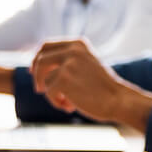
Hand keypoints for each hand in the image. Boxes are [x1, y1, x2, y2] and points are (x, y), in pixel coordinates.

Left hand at [31, 39, 150, 125]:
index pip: (46, 46)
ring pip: (44, 80)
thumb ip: (67, 61)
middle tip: (39, 90)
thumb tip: (36, 66)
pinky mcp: (64, 79)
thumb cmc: (102, 87)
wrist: (118, 99)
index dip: (37, 59)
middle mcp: (72, 50)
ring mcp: (68, 63)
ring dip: (52, 94)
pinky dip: (56, 102)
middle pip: (40, 60)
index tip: (34, 71)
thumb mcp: (86, 64)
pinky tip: (70, 107)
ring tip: (67, 103)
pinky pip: (49, 92)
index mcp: (78, 44)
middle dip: (37, 76)